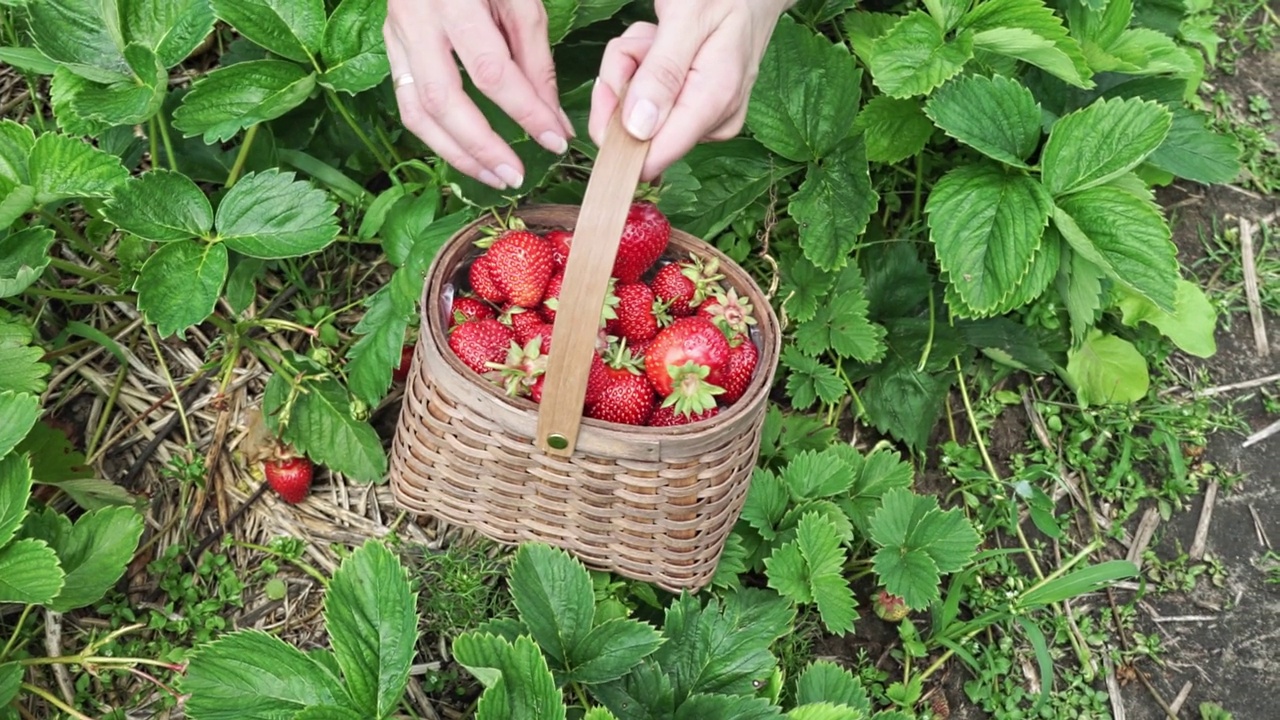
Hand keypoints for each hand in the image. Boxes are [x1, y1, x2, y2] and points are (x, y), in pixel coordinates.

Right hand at [383, 0, 574, 189]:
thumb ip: (535, 58)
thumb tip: (551, 119)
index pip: (490, 70)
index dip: (525, 111)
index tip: (554, 140)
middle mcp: (416, 19)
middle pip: (442, 100)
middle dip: (482, 147)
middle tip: (516, 176)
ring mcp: (396, 34)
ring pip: (416, 111)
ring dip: (456, 153)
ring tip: (493, 176)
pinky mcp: (390, 46)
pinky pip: (407, 103)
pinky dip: (437, 136)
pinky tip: (466, 153)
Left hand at [589, 0, 792, 180]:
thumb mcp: (687, 18)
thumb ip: (662, 73)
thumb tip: (639, 131)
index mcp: (714, 102)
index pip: (655, 154)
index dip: (617, 129)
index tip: (609, 85)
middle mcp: (713, 120)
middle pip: (638, 130)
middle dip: (625, 80)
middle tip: (643, 41)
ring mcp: (705, 118)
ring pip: (637, 112)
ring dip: (633, 68)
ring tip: (657, 36)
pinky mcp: (695, 112)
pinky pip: (649, 102)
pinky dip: (643, 69)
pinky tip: (661, 45)